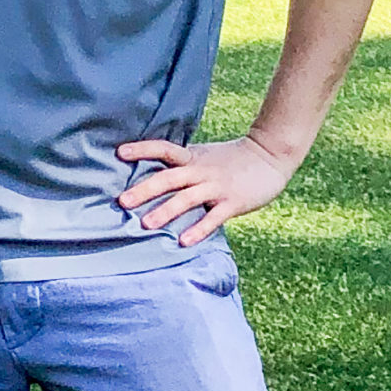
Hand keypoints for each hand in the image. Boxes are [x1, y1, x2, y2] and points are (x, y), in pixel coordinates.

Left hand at [115, 132, 297, 245]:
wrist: (270, 156)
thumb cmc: (230, 160)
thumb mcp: (202, 156)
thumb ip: (180, 166)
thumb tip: (148, 176)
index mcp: (192, 157)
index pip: (164, 149)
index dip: (143, 149)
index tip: (119, 153)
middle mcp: (201, 171)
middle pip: (169, 178)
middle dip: (145, 189)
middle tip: (122, 201)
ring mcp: (217, 187)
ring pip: (187, 198)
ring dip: (166, 211)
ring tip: (146, 225)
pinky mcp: (233, 202)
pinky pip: (213, 218)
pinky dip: (198, 229)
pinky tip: (183, 241)